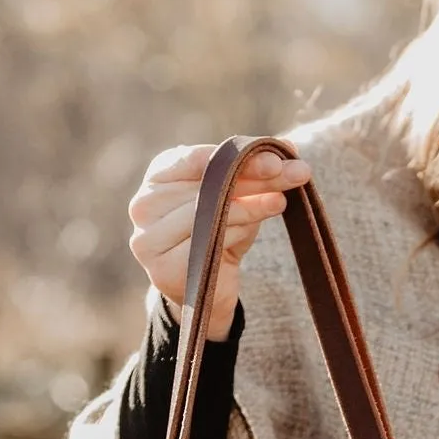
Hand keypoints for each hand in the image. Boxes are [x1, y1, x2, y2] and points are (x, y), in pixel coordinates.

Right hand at [126, 142, 311, 342]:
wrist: (208, 293)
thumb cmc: (220, 236)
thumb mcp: (239, 199)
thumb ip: (256, 172)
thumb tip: (290, 146)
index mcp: (158, 177)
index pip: (196, 158)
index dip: (237, 157)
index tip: (276, 160)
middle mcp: (144, 205)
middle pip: (206, 185)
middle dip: (254, 179)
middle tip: (294, 176)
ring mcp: (148, 238)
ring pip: (205, 212)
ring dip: (248, 206)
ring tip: (280, 201)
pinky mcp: (162, 268)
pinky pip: (206, 242)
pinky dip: (234, 233)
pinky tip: (255, 227)